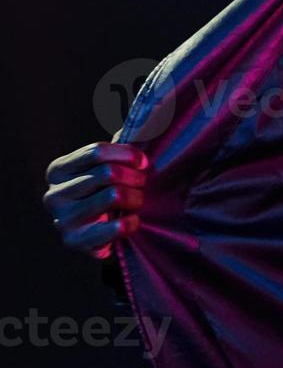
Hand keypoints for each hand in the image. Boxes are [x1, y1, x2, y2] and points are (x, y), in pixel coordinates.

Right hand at [43, 141, 147, 259]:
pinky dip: (131, 222)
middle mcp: (53, 195)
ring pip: (113, 195)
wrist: (95, 231)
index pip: (96, 152)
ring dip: (136, 197)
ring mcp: (61, 220)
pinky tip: (134, 220)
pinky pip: (114, 227)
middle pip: (107, 173)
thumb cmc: (103, 189)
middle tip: (142, 182)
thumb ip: (118, 146)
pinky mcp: (74, 241)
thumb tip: (144, 126)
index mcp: (58, 170)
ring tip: (138, 199)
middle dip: (134, 176)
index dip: (126, 153)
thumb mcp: (104, 165)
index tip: (143, 161)